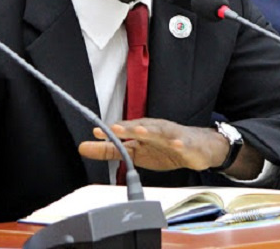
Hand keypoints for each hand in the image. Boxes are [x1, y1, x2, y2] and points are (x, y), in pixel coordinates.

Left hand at [78, 118, 229, 171]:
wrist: (197, 148)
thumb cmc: (163, 147)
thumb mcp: (135, 152)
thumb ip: (109, 150)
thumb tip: (83, 147)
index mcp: (141, 130)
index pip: (124, 130)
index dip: (111, 131)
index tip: (96, 131)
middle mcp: (154, 129)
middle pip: (139, 127)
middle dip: (127, 128)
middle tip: (114, 129)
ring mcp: (170, 135)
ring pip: (159, 132)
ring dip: (150, 131)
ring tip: (140, 131)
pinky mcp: (186, 144)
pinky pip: (182, 143)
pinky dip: (178, 143)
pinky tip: (175, 144)